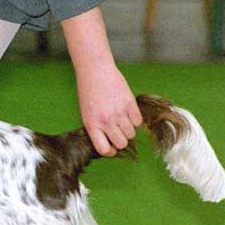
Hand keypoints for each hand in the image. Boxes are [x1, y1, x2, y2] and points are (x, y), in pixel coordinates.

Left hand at [60, 7, 142, 156]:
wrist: (95, 72)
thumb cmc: (89, 93)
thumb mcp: (86, 113)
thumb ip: (97, 128)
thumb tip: (110, 143)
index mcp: (92, 125)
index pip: (104, 149)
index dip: (110, 151)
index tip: (112, 148)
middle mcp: (105, 121)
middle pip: (122, 143)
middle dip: (121, 140)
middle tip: (118, 132)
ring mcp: (119, 113)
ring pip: (131, 133)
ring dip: (128, 130)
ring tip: (122, 120)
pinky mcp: (130, 103)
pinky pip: (138, 121)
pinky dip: (135, 120)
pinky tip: (128, 113)